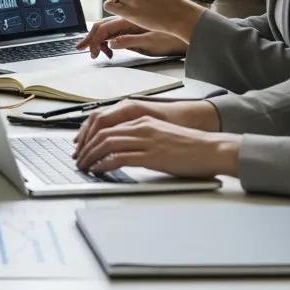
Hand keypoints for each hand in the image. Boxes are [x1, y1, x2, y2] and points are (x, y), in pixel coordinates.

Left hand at [72, 113, 238, 177]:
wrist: (212, 149)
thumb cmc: (191, 146)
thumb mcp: (161, 136)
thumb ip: (143, 138)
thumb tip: (124, 150)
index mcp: (142, 120)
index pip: (106, 123)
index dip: (89, 135)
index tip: (81, 146)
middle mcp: (141, 126)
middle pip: (102, 132)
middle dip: (85, 146)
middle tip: (77, 159)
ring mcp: (145, 140)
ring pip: (107, 143)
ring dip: (91, 155)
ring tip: (83, 166)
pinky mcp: (151, 155)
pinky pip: (120, 157)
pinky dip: (104, 163)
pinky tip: (98, 170)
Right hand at [76, 18, 186, 58]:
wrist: (184, 27)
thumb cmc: (171, 36)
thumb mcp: (150, 41)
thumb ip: (130, 40)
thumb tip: (111, 43)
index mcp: (128, 20)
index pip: (104, 28)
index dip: (93, 39)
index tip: (87, 50)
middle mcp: (126, 19)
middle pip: (102, 26)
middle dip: (91, 38)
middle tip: (83, 50)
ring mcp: (129, 22)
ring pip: (107, 28)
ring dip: (99, 39)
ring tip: (98, 52)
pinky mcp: (132, 26)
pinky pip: (115, 31)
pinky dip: (108, 39)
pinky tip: (109, 48)